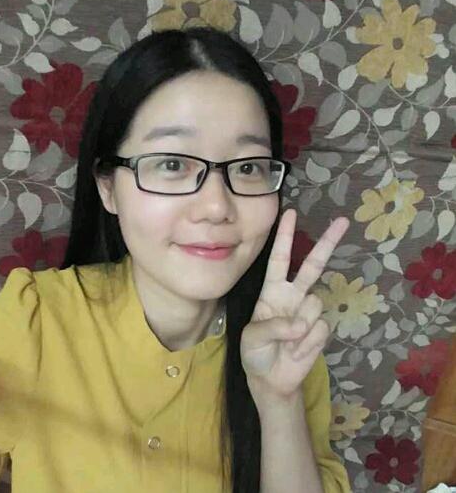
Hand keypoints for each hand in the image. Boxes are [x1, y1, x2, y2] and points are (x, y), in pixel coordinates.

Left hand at [240, 208, 349, 407]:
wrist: (270, 380)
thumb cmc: (255, 353)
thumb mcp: (252, 337)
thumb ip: (273, 327)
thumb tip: (301, 324)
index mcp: (272, 291)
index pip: (279, 259)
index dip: (285, 237)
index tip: (291, 213)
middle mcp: (293, 296)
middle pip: (312, 266)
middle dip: (327, 243)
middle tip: (342, 221)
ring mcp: (308, 313)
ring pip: (314, 304)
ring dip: (300, 327)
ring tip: (286, 343)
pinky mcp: (320, 331)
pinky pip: (320, 329)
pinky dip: (307, 343)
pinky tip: (296, 351)